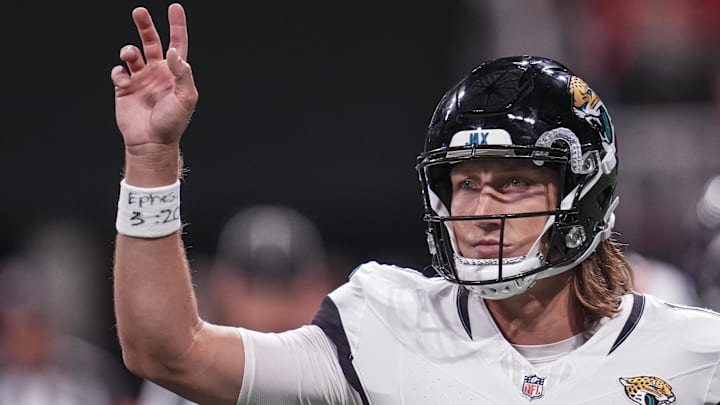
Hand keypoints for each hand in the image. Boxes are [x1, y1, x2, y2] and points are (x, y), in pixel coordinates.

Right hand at [111, 3, 197, 155]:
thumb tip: (174, 53)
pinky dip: (118, 72)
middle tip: (139, 11)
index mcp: (174, 73)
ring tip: (129, 56)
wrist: (151, 142)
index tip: (175, 8)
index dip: (177, 26)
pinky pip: (118, 72)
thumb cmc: (172, 123)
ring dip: (128, 50)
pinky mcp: (124, 88)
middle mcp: (157, 72)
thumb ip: (182, 74)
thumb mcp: (186, 99)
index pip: (177, 44)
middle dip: (144, 25)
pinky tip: (124, 82)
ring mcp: (140, 79)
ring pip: (132, 54)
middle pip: (151, 41)